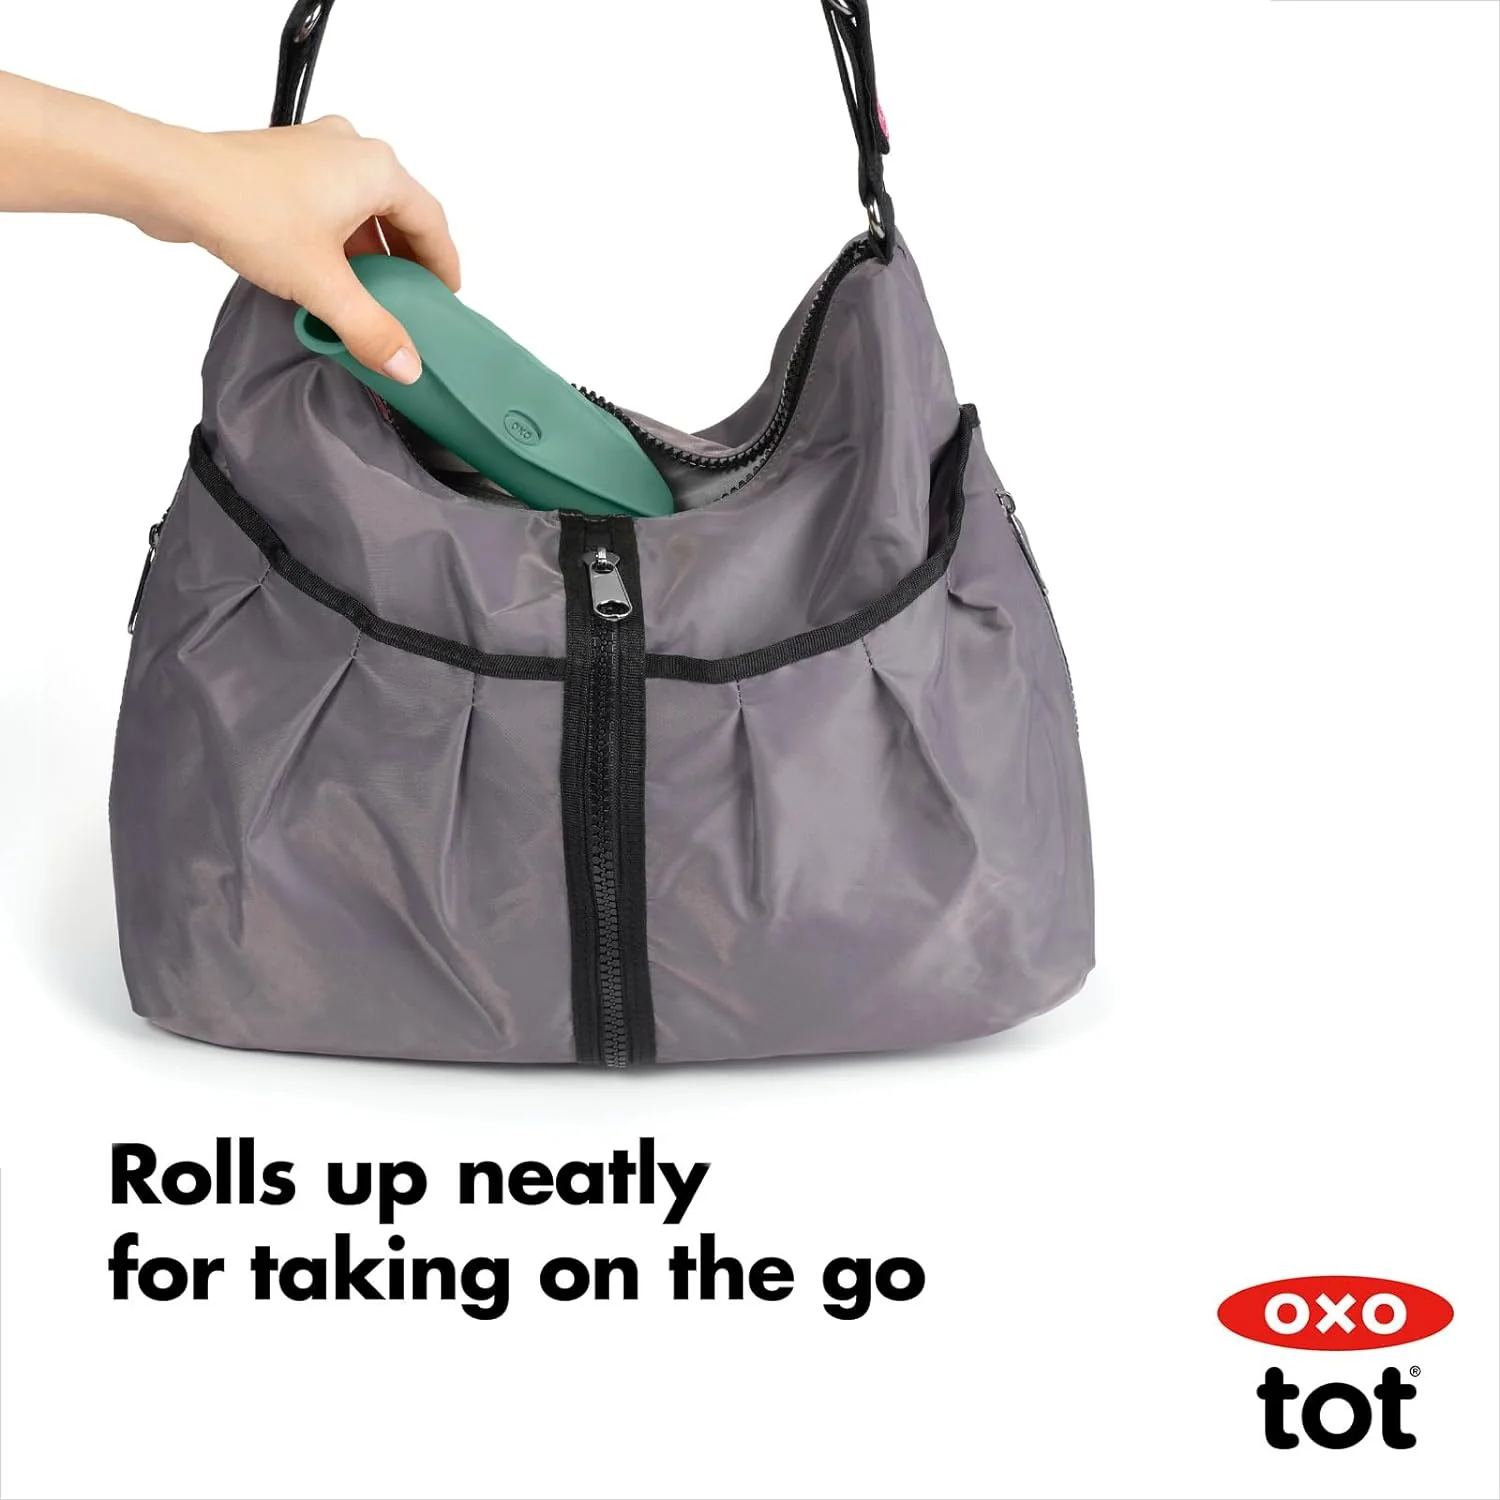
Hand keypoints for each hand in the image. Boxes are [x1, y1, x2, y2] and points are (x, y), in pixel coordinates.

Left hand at [137, 116, 459, 382]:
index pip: (431, 222)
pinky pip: (329, 204)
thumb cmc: (248, 210)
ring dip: (369, 251)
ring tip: (368, 295)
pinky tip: (327, 276)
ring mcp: (314, 152)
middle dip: (406, 259)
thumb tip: (406, 366)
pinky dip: (338, 239)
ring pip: (361, 207)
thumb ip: (370, 330)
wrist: (172, 181)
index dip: (443, 264)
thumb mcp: (323, 285)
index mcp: (377, 168)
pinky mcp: (282, 165)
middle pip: (398, 212)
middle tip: (410, 300)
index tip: (446, 296)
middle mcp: (350, 150)